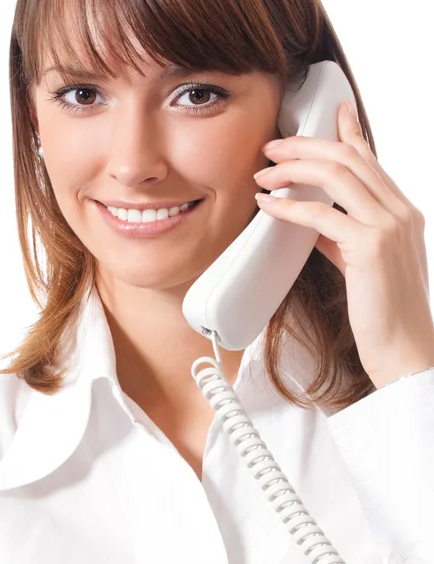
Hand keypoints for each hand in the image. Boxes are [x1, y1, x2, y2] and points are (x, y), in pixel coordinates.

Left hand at [253, 100, 433, 391]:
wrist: (405, 348)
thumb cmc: (383, 308)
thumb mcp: (362, 262)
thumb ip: (341, 236)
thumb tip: (312, 220)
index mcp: (401, 211)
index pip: (371, 160)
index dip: (349, 132)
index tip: (332, 111)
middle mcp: (400, 211)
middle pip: (349, 158)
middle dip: (306, 146)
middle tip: (272, 147)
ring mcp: (389, 226)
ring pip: (337, 176)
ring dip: (293, 170)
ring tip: (263, 173)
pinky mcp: (370, 247)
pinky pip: (322, 215)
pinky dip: (289, 207)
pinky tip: (267, 205)